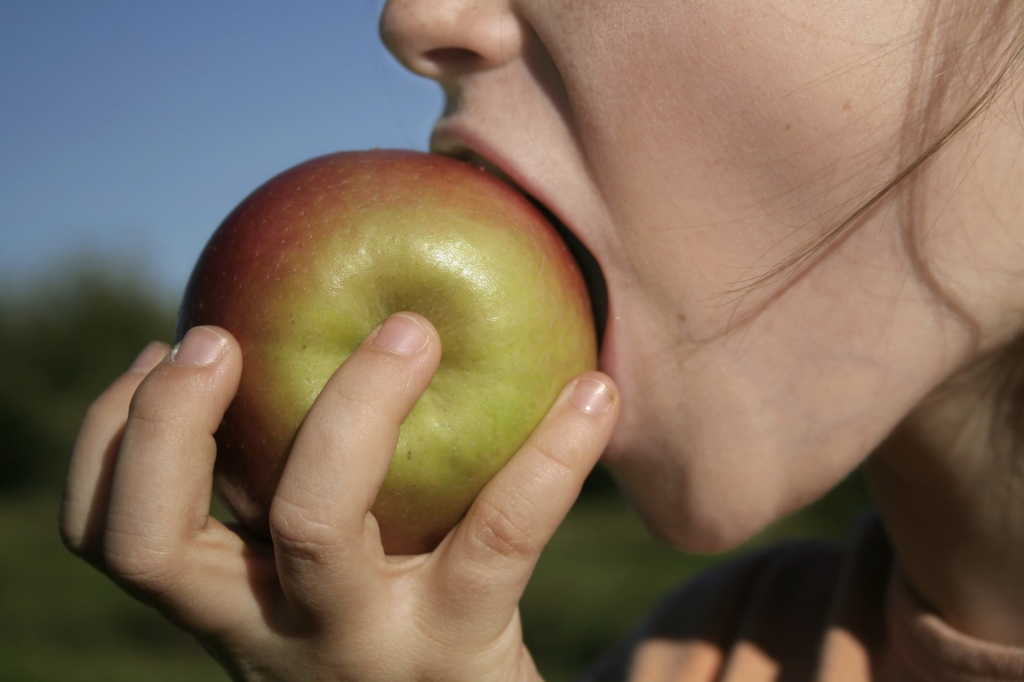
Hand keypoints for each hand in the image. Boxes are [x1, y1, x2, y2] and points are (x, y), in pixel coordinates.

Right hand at [59, 313, 618, 680]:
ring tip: (410, 331)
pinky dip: (549, 456)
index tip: (154, 350)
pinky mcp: (464, 651)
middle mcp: (273, 633)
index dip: (106, 443)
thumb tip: (304, 329)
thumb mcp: (331, 576)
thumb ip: (302, 487)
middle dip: (170, 427)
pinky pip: (504, 533)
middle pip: (160, 543)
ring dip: (351, 409)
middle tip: (215, 334)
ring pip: (314, 525)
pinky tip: (592, 392)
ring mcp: (366, 645)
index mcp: (229, 603)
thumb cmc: (393, 626)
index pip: (112, 539)